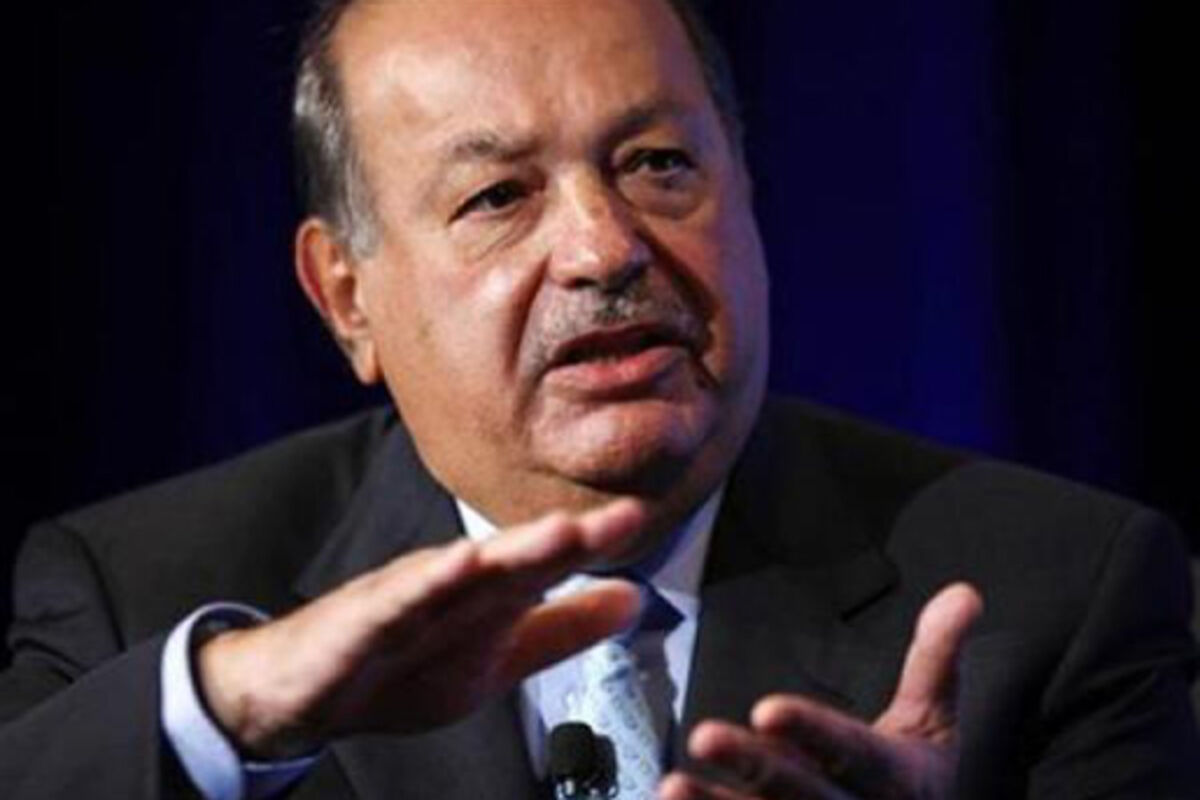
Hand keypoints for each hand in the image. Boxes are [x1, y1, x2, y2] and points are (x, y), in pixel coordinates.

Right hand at [197, 499, 646, 757]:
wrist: (306, 689)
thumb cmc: (404, 665)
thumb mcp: (499, 656)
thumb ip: (564, 629)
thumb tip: (635, 600)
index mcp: (490, 596)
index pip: (551, 565)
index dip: (598, 544)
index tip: (645, 517)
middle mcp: (454, 586)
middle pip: (518, 558)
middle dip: (571, 538)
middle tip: (622, 519)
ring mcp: (407, 599)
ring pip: (465, 571)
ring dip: (512, 549)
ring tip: (561, 533)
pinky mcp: (361, 623)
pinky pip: (396, 602)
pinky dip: (426, 583)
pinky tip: (457, 563)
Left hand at [661, 583, 982, 799]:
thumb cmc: (924, 782)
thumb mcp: (938, 720)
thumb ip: (937, 658)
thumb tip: (962, 593)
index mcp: (895, 776)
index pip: (853, 749)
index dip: (811, 730)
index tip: (767, 708)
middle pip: (803, 793)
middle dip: (754, 767)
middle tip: (704, 736)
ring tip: (671, 786)